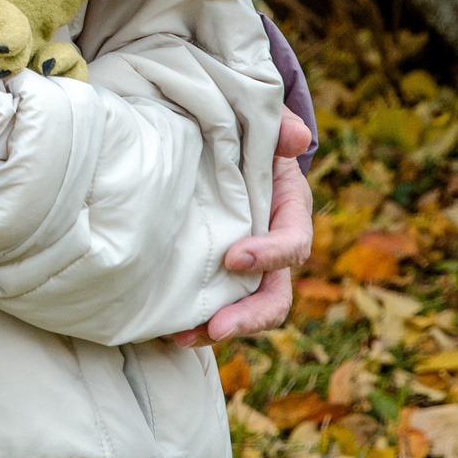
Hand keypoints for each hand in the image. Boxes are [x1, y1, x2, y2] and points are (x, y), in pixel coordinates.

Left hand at [171, 110, 315, 346]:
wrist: (217, 139)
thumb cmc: (242, 130)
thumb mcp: (258, 121)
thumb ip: (275, 123)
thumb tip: (296, 135)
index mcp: (289, 211)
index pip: (293, 244)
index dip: (270, 256)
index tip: (234, 258)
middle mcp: (272, 246)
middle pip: (275, 296)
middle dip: (249, 317)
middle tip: (215, 327)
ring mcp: (244, 265)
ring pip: (241, 309)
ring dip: (215, 328)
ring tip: (178, 336)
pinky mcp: (213, 270)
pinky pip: (210, 301)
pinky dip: (190, 317)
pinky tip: (161, 326)